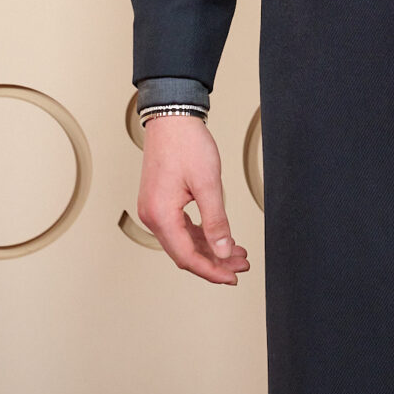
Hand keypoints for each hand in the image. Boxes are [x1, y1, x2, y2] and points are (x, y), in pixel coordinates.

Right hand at [136, 116, 249, 284]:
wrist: (173, 117)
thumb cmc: (187, 144)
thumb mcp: (208, 183)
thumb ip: (216, 220)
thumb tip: (223, 250)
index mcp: (161, 215)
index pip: (187, 256)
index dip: (211, 270)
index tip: (232, 276)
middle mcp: (152, 216)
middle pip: (184, 252)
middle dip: (214, 261)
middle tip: (240, 265)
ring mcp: (154, 209)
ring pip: (183, 241)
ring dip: (209, 249)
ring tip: (235, 252)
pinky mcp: (160, 201)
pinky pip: (180, 228)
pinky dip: (200, 235)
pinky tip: (218, 236)